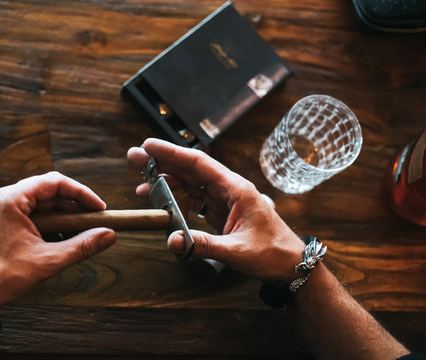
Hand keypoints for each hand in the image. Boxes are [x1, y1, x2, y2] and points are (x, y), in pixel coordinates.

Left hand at [0, 171, 115, 312]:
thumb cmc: (1, 277)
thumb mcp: (49, 260)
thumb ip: (82, 245)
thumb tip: (109, 235)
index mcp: (10, 199)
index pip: (55, 182)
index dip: (82, 193)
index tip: (99, 208)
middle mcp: (2, 199)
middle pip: (48, 192)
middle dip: (73, 207)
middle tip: (93, 221)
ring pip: (39, 205)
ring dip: (61, 217)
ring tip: (79, 234)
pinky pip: (29, 215)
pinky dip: (48, 224)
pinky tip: (59, 240)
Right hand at [127, 138, 303, 281]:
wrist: (291, 265)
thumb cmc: (272, 253)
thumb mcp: (237, 250)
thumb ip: (204, 245)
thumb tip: (172, 241)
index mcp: (235, 188)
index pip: (198, 163)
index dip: (171, 152)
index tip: (148, 145)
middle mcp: (228, 189)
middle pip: (190, 170)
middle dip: (162, 164)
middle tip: (135, 158)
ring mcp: (225, 201)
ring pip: (190, 186)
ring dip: (167, 185)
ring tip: (142, 188)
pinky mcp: (222, 214)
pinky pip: (195, 202)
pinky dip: (177, 203)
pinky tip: (163, 207)